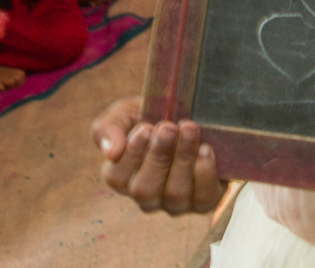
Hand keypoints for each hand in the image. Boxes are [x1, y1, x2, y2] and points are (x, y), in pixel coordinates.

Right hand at [93, 97, 227, 214]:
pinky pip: (203, 198)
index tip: (146, 127)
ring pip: (175, 193)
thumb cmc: (155, 115)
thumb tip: (111, 152)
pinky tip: (205, 149)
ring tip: (190, 129)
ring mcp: (175, 203)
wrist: (197, 112)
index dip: (132, 154)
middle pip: (144, 190)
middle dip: (158, 156)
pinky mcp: (204, 201)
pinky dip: (204, 172)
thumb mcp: (126, 113)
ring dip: (183, 158)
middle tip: (169, 127)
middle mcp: (147, 197)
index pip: (117, 178)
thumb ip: (108, 128)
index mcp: (124, 178)